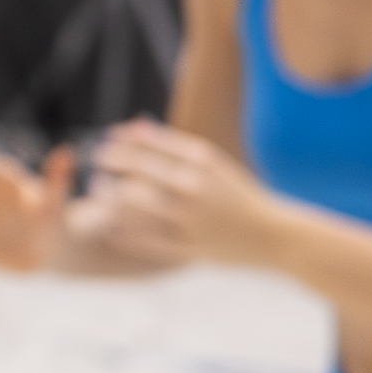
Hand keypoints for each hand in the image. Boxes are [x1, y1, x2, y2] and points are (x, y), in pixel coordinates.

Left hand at [59, 119, 266, 279]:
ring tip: (99, 192)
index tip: (108, 138)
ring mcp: (189, 219)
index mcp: (203, 162)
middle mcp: (194, 187)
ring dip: (109, 198)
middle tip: (98, 160)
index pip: (150, 143)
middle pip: (137, 169)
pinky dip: (121, 231)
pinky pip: (142, 239)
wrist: (273, 235)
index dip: (123, 140)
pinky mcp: (186, 247)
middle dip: (110, 162)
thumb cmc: (239, 197)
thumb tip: (138, 125)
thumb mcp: (215, 166)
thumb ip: (176, 148)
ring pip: (133, 206)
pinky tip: (111, 225)